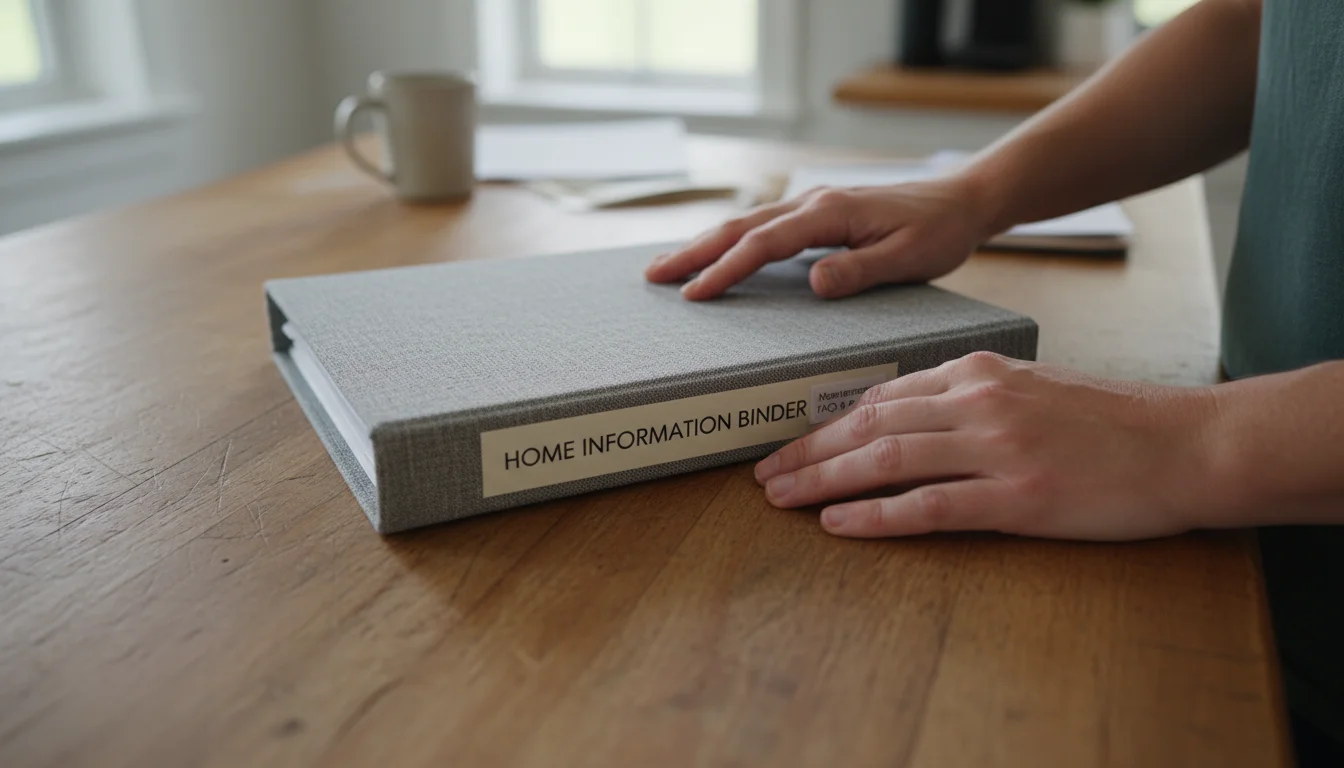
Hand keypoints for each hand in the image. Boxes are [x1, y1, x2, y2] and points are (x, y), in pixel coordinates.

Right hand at [645, 175, 992, 299]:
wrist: (962, 200)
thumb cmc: (940, 231)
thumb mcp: (910, 258)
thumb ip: (860, 270)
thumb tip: (812, 283)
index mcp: (831, 213)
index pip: (765, 244)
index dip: (726, 269)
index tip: (694, 293)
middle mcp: (813, 203)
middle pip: (740, 226)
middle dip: (694, 252)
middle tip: (653, 277)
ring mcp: (813, 206)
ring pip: (746, 224)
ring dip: (704, 244)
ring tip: (667, 267)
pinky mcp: (817, 215)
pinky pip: (763, 227)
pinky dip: (730, 241)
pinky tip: (714, 254)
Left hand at [753, 352, 1221, 540]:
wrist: (1187, 446)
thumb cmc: (1111, 423)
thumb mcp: (1032, 387)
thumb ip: (971, 396)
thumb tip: (907, 416)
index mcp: (980, 371)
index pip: (882, 396)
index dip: (828, 423)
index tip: (793, 443)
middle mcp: (979, 400)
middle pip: (870, 424)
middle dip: (808, 450)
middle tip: (763, 474)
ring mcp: (996, 447)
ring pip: (886, 459)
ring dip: (823, 480)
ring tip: (781, 499)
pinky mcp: (1017, 495)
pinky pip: (929, 506)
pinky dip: (875, 515)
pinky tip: (838, 524)